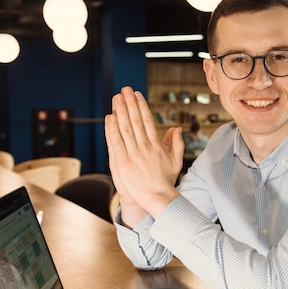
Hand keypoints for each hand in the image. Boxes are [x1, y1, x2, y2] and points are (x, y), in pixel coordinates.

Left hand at [105, 87, 183, 221]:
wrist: (157, 199)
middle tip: (125, 89)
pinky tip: (110, 117)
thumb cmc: (166, 181)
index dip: (141, 106)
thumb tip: (176, 129)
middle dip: (130, 103)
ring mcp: (133, 155)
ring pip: (125, 128)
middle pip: (135, 121)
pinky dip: (112, 129)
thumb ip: (177, 144)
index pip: (147, 121)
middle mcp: (144, 147)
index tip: (137, 95)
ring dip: (121, 111)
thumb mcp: (176, 161)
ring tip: (117, 98)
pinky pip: (116, 142)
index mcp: (156, 145)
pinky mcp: (123, 163)